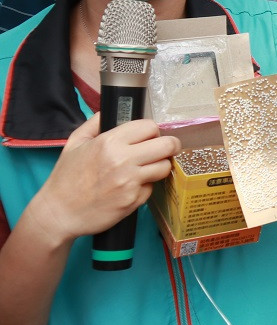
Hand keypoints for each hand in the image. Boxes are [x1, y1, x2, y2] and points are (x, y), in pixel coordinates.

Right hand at [28, 114, 176, 245]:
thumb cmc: (65, 178)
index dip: (152, 131)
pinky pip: (152, 188)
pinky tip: (131, 187)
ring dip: (160, 166)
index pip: (150, 126)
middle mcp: (123, 160)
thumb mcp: (75, 143)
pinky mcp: (134, 200)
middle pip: (168, 145)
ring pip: (165, 166)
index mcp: (109, 142)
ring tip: (147, 168)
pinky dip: (146, 187)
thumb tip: (110, 111)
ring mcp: (130, 181)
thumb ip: (94, 123)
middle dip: (169, 146)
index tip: (149, 137)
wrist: (58, 213)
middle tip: (162, 150)